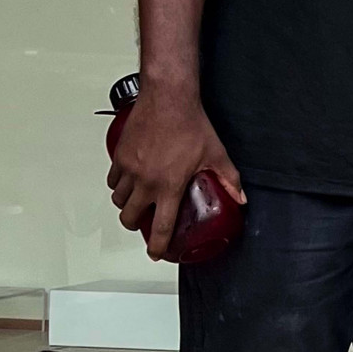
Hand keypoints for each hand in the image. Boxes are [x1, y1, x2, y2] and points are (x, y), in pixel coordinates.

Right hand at [106, 80, 245, 261]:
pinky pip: (112, 180)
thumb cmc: (190, 124)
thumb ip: (229, 179)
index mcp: (169, 186)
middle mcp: (145, 181)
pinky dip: (117, 186)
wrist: (168, 99)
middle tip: (144, 224)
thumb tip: (240, 197)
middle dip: (136, 225)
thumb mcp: (216, 155)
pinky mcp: (119, 156)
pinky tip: (127, 182)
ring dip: (126, 206)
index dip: (159, 245)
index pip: (161, 226)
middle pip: (130, 217)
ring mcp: (129, 169)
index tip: (157, 253)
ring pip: (118, 199)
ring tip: (137, 203)